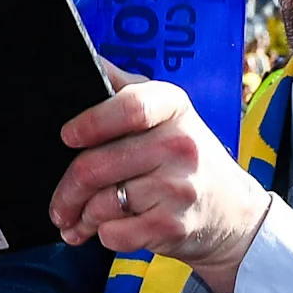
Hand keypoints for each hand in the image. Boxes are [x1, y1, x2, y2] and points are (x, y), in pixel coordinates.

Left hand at [50, 67, 272, 283]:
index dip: (90, 123)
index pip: (129, 107)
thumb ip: (124, 87)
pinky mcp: (173, 226)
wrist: (234, 212)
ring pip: (100, 204)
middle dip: (66, 191)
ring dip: (82, 217)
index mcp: (173, 107)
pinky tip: (110, 231)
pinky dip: (103, 236)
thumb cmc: (186, 158)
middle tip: (59, 204)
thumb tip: (85, 57)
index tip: (67, 137)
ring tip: (83, 220)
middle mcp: (180, 145)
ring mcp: (179, 188)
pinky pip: (114, 233)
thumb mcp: (166, 113)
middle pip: (96, 166)